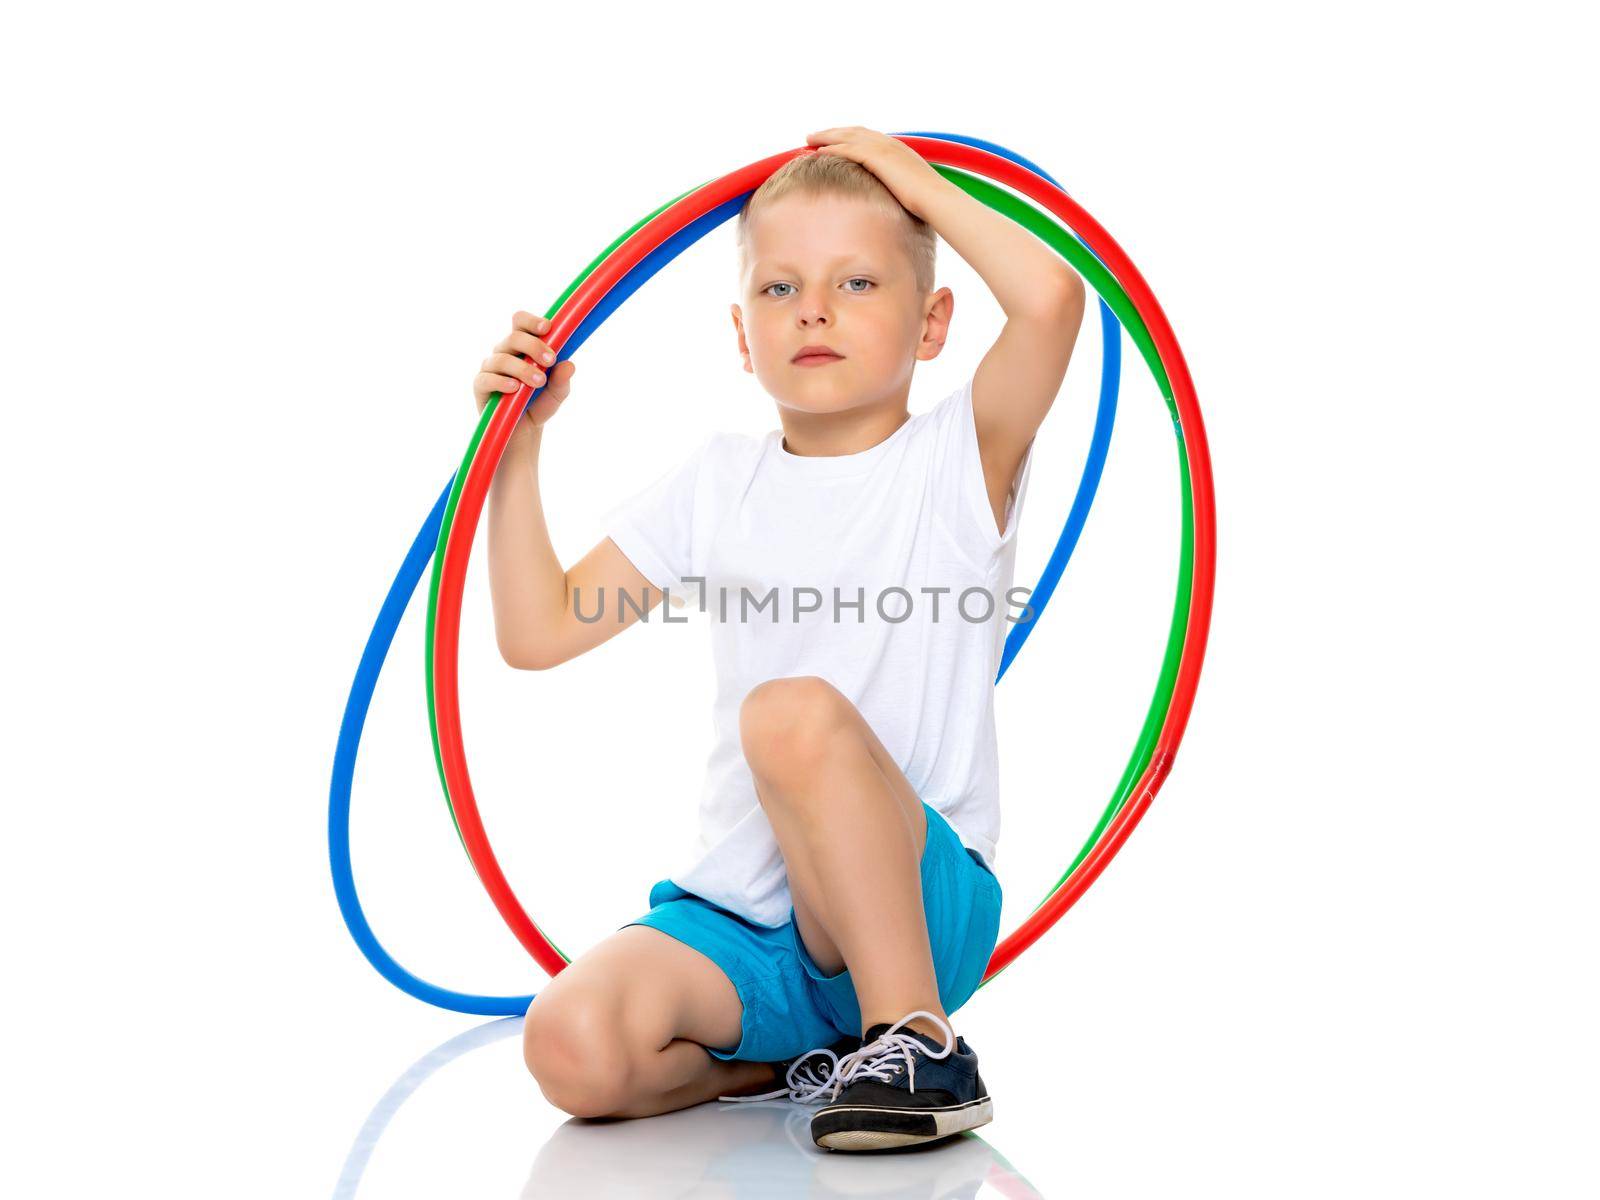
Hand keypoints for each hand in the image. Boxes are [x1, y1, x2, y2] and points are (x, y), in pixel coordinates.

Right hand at [473, 311, 576, 432]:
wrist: (523, 432)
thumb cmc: (538, 404)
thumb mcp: (556, 394)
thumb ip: (562, 380)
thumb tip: (569, 365)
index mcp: (522, 347)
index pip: (520, 322)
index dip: (531, 321)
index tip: (547, 328)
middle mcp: (504, 352)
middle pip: (514, 337)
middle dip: (534, 346)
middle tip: (551, 360)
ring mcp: (490, 368)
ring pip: (502, 358)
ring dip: (523, 368)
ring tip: (539, 382)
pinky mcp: (481, 387)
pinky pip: (487, 379)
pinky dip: (502, 382)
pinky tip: (515, 388)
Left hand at [804, 126, 947, 219]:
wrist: (936, 199)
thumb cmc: (928, 202)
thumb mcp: (911, 191)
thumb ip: (899, 188)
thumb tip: (894, 201)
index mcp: (898, 149)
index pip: (868, 136)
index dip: (849, 136)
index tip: (834, 138)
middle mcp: (890, 144)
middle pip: (854, 132)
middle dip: (833, 132)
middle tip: (815, 135)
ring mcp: (883, 149)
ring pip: (848, 137)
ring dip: (827, 136)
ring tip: (810, 139)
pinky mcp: (877, 158)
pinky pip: (848, 150)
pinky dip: (833, 149)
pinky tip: (819, 152)